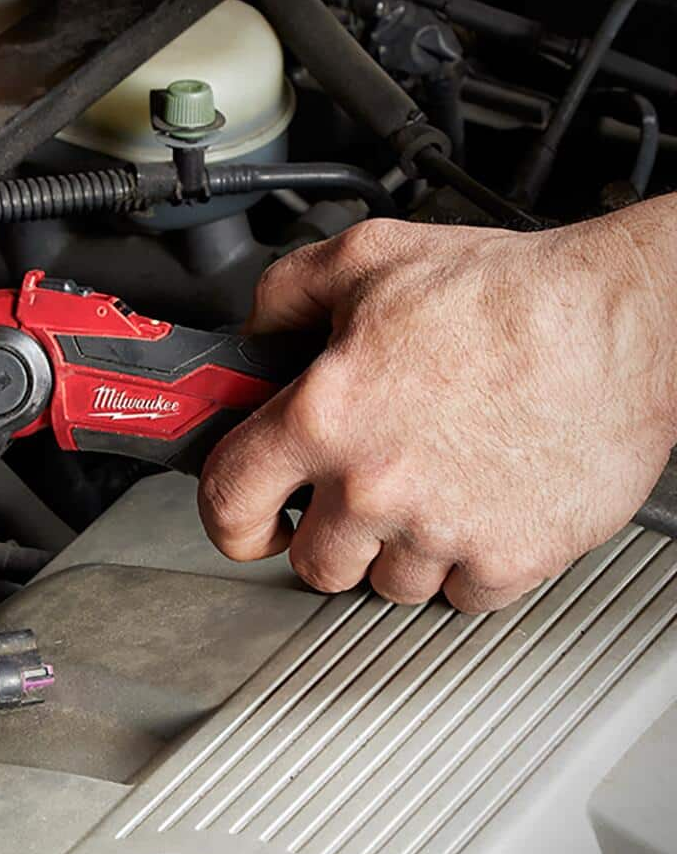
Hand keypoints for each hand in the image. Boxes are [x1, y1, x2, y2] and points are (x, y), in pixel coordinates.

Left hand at [198, 200, 676, 611]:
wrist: (625, 321)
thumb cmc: (509, 293)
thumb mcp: (370, 257)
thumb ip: (287, 294)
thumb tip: (254, 330)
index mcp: (326, 416)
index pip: (229, 502)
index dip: (228, 519)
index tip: (245, 523)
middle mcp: (375, 484)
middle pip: (312, 562)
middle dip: (326, 535)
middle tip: (354, 497)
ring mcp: (443, 530)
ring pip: (387, 584)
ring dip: (397, 550)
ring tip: (430, 489)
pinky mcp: (511, 559)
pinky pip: (461, 596)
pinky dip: (466, 566)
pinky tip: (478, 509)